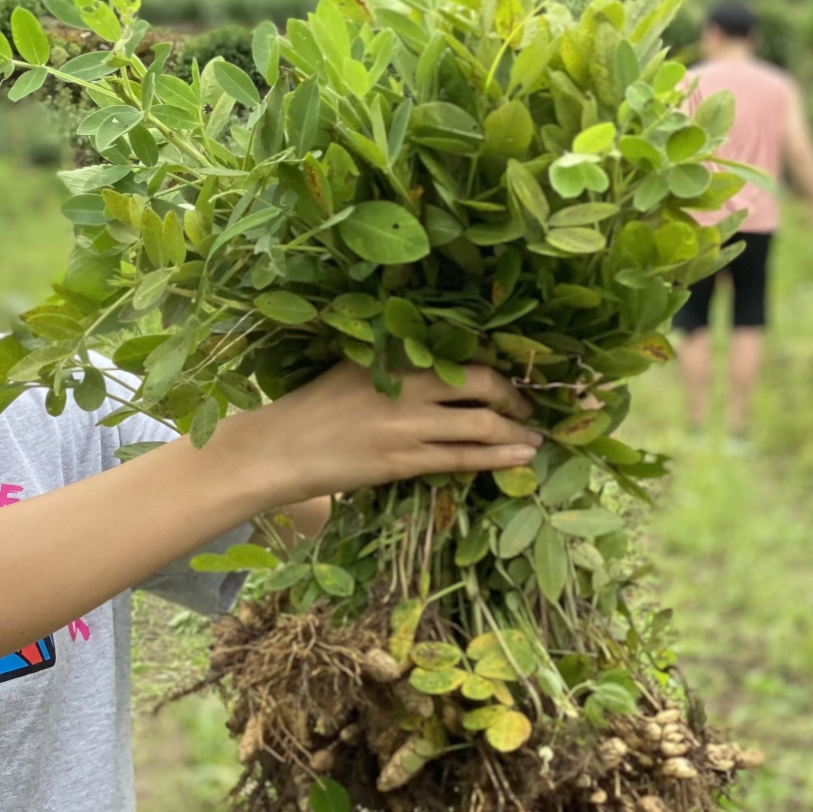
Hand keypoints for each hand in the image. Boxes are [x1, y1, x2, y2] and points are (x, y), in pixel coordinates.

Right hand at [221, 361, 540, 507]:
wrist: (279, 448)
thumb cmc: (313, 408)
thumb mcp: (354, 368)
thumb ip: (397, 364)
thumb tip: (444, 369)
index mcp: (395, 353)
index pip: (461, 351)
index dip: (497, 363)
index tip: (511, 373)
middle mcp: (407, 382)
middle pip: (483, 382)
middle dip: (516, 397)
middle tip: (528, 408)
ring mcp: (408, 424)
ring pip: (482, 424)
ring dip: (516, 432)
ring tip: (533, 440)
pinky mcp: (404, 460)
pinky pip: (464, 458)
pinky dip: (499, 457)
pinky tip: (519, 458)